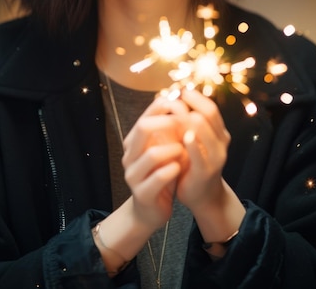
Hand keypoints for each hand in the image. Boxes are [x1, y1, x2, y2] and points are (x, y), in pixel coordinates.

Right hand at [122, 96, 188, 230]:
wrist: (151, 210)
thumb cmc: (161, 173)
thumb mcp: (165, 148)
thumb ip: (169, 130)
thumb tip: (182, 103)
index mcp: (134, 140)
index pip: (146, 114)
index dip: (165, 108)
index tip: (184, 107)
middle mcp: (129, 154)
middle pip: (143, 127)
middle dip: (168, 122)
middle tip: (185, 125)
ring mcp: (133, 174)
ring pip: (151, 153)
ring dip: (173, 149)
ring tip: (184, 152)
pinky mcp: (142, 194)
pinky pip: (157, 177)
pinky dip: (172, 170)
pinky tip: (179, 168)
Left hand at [175, 89, 244, 240]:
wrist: (203, 197)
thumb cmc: (194, 164)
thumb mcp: (194, 141)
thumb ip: (190, 123)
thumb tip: (175, 98)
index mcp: (218, 131)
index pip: (210, 107)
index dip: (196, 97)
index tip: (180, 90)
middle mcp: (221, 141)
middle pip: (210, 113)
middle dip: (193, 103)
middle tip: (177, 97)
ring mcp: (216, 156)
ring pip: (206, 130)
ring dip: (190, 119)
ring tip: (178, 112)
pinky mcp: (206, 171)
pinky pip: (200, 154)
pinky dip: (192, 143)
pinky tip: (184, 136)